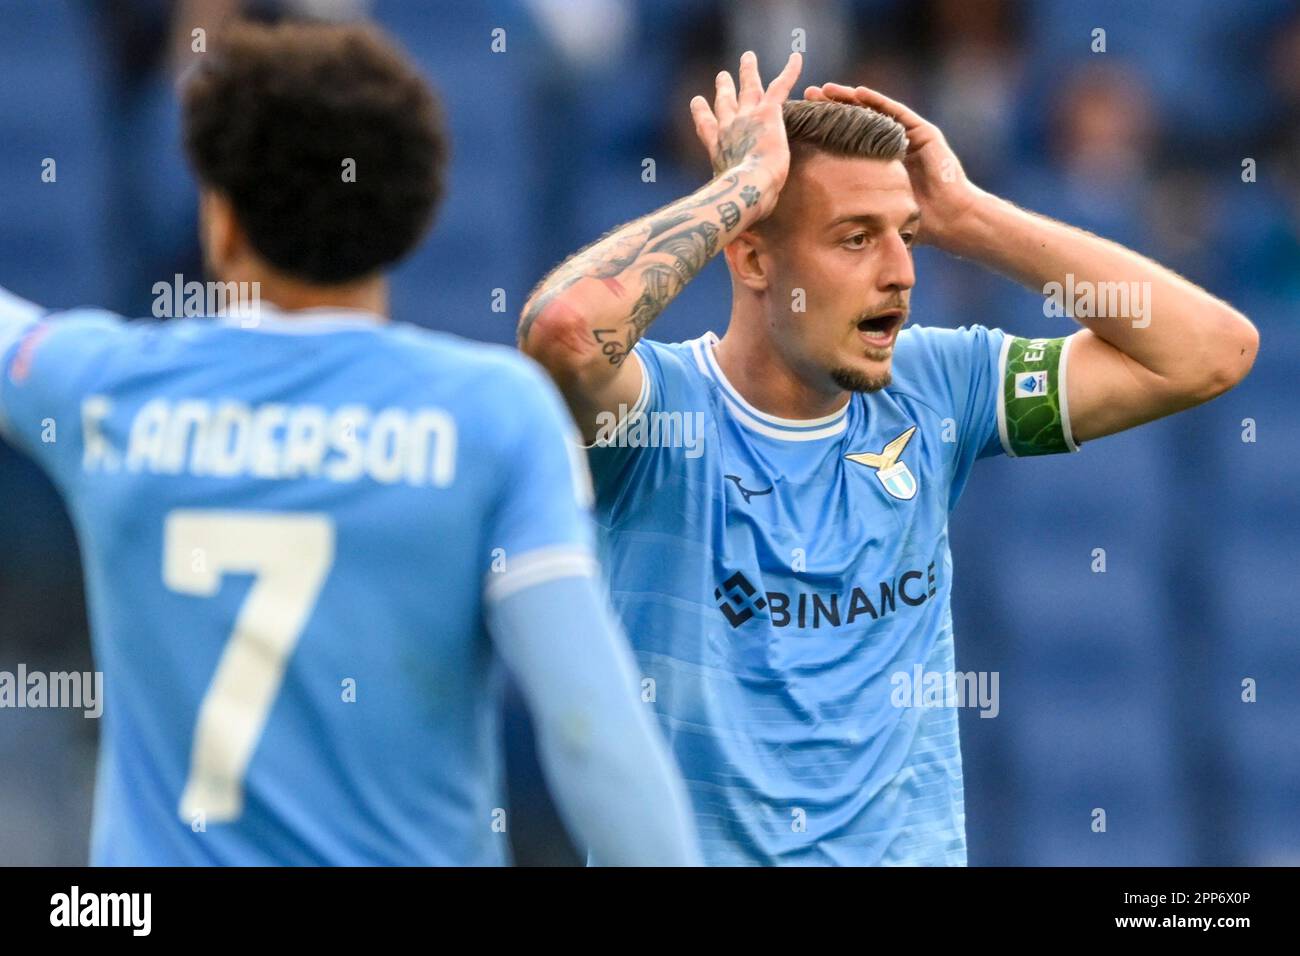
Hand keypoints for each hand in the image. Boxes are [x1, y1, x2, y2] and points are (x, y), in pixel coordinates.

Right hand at [691, 51, 801, 216]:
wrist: (744, 193)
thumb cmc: (736, 210)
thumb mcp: (731, 212)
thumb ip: (732, 223)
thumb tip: (728, 252)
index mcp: (718, 152)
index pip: (707, 130)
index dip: (701, 115)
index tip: (696, 102)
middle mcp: (727, 131)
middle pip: (723, 104)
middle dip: (722, 89)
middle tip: (721, 76)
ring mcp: (746, 119)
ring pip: (747, 88)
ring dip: (748, 72)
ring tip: (748, 58)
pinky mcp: (768, 115)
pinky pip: (781, 86)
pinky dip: (789, 70)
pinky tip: (797, 56)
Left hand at [805, 83, 984, 247]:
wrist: (951, 221)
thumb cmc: (918, 223)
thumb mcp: (877, 210)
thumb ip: (856, 206)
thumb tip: (819, 220)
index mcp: (879, 162)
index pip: (847, 139)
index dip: (826, 128)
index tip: (803, 120)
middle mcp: (893, 144)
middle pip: (857, 120)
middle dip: (832, 107)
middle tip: (808, 96)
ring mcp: (909, 136)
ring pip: (873, 111)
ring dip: (850, 98)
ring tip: (826, 89)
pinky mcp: (923, 132)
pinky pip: (896, 112)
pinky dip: (877, 101)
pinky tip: (858, 92)